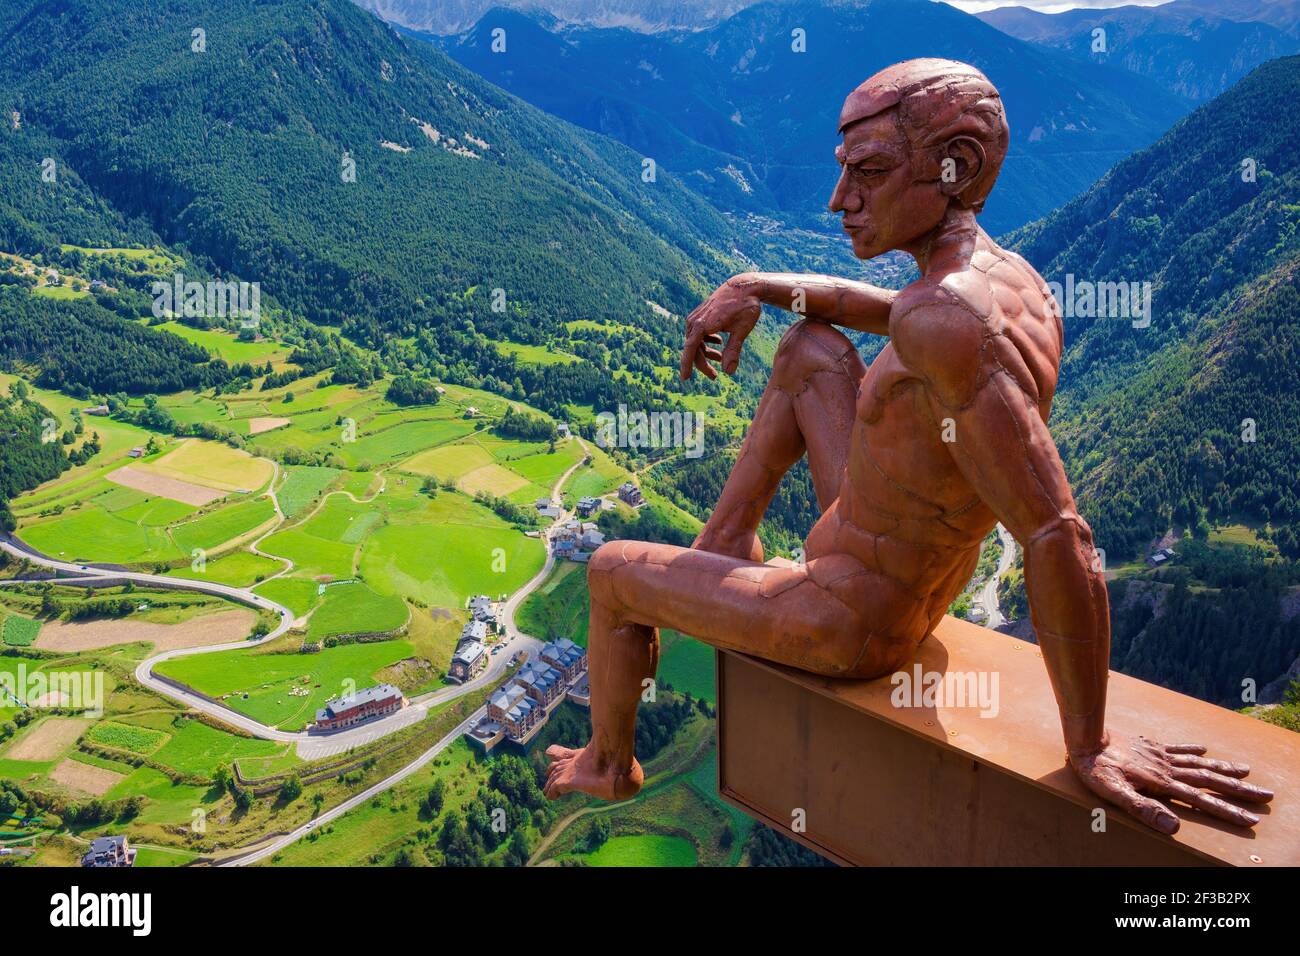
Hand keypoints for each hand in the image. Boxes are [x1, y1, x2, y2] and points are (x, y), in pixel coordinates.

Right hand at [680, 275, 761, 379]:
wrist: (744, 286)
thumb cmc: (745, 307)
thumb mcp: (741, 331)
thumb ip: (733, 352)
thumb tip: (728, 373)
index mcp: (702, 325)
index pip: (690, 350)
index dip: (687, 365)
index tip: (685, 379)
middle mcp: (694, 320)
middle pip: (694, 349)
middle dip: (703, 363)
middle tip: (714, 376)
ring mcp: (696, 317)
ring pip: (696, 342)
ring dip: (706, 352)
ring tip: (721, 358)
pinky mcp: (700, 315)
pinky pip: (698, 333)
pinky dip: (707, 341)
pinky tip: (718, 343)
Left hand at [1070, 732, 1272, 833]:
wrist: (1085, 738)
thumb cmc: (1097, 770)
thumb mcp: (1115, 795)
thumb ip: (1144, 810)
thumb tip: (1174, 827)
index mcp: (1161, 783)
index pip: (1201, 801)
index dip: (1226, 811)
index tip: (1250, 819)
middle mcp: (1166, 768)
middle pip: (1209, 780)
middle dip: (1238, 789)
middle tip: (1265, 794)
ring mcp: (1159, 755)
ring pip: (1198, 763)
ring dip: (1223, 768)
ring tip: (1246, 769)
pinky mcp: (1148, 746)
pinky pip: (1176, 747)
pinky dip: (1192, 749)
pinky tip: (1204, 748)